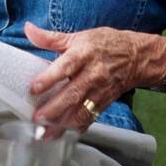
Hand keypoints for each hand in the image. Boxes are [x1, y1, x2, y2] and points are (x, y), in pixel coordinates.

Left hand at [25, 21, 158, 132]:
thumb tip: (28, 30)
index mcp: (83, 54)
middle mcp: (92, 74)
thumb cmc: (105, 44)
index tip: (34, 89)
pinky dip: (76, 129)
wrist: (136, 57)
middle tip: (37, 118)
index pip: (65, 67)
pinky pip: (89, 119)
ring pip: (81, 111)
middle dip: (54, 109)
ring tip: (45, 134)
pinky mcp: (103, 103)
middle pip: (72, 94)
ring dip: (62, 125)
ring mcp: (99, 91)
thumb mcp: (79, 36)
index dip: (49, 79)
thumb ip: (50, 38)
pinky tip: (62, 135)